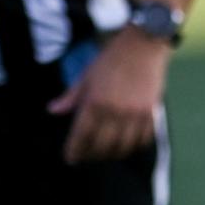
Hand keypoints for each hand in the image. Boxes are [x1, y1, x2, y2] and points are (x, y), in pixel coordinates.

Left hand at [47, 26, 171, 163]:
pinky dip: (134, 146)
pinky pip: (143, 138)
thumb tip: (53, 111)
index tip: (70, 158)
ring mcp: (135, 114)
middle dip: (92, 155)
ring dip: (113, 153)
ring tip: (106, 153)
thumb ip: (71, 96)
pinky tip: (127, 145)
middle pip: (102, 145)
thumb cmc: (111, 58)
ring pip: (123, 146)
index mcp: (95, 102)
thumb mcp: (86, 75)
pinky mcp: (151, 112)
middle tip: (87, 157)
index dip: (74, 150)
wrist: (143, 45)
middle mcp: (115, 111)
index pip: (81, 135)